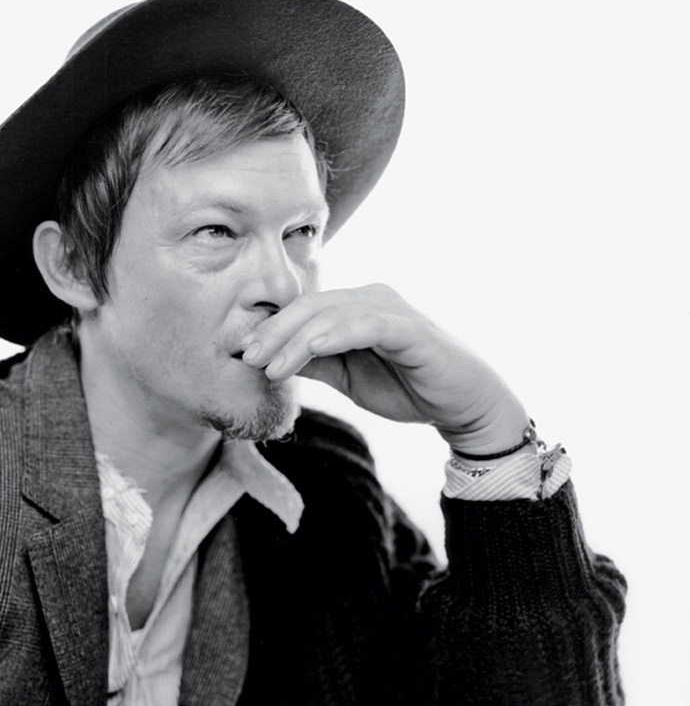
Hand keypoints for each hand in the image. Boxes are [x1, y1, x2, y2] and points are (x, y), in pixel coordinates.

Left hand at [240, 284, 530, 455]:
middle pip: (310, 307)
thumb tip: (272, 362)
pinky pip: (365, 325)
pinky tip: (311, 350)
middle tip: (246, 356)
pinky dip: (335, 335)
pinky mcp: (408, 328)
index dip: (269, 330)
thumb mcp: (348, 378)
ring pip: (330, 315)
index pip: (303, 312)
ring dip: (295, 340)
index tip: (241, 353)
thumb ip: (316, 364)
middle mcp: (370, 299)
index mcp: (354, 308)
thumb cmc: (408, 388)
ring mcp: (390, 310)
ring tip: (269, 366)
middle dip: (273, 332)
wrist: (463, 406)